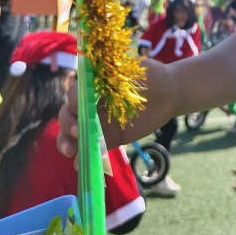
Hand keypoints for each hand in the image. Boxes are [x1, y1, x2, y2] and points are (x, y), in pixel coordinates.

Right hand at [57, 57, 178, 158]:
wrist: (168, 93)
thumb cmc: (149, 76)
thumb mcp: (131, 69)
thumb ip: (113, 75)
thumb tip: (94, 78)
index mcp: (93, 85)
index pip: (75, 93)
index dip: (73, 100)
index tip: (79, 106)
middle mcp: (91, 104)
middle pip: (68, 114)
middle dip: (67, 123)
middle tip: (77, 131)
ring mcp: (99, 122)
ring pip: (74, 133)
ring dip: (67, 142)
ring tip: (70, 151)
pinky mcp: (110, 138)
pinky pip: (93, 148)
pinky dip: (83, 156)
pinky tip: (79, 164)